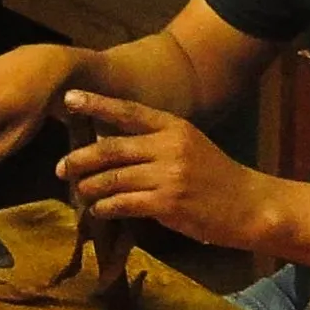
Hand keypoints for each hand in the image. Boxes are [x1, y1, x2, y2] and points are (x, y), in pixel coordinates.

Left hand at [58, 92, 270, 249]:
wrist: (248, 205)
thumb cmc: (216, 176)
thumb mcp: (190, 146)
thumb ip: (155, 142)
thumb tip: (110, 145)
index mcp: (174, 127)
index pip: (128, 112)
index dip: (97, 104)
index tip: (70, 99)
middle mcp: (170, 146)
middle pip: (111, 148)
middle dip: (81, 158)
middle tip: (61, 167)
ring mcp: (169, 175)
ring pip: (113, 178)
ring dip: (89, 187)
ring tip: (79, 192)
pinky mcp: (167, 203)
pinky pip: (124, 203)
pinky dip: (105, 207)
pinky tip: (99, 210)